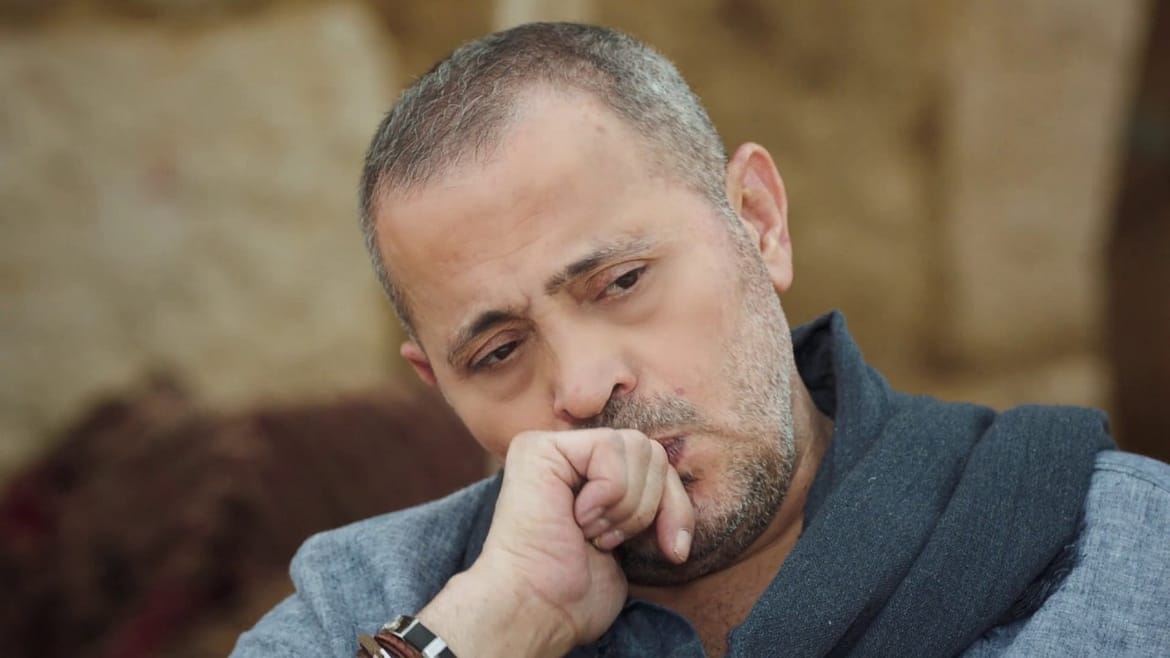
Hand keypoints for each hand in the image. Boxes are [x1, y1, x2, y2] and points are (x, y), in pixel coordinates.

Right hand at [419, 428, 694, 656]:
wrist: (538, 609)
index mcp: (591, 475)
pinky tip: (578, 518)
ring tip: (593, 533)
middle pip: (652, 451)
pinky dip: (608, 491)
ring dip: (626, 505)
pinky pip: (610, 447)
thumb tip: (682, 480)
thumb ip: (649, 498)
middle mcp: (570, 455)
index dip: (675, 508)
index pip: (658, 464)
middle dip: (649, 506)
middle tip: (609, 541)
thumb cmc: (579, 589)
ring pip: (636, 446)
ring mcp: (551, 447)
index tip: (673, 551)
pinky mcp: (538, 447)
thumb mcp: (634, 535)